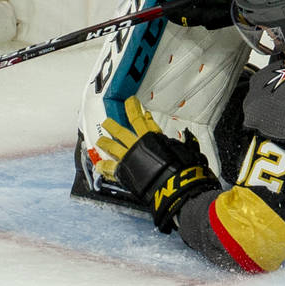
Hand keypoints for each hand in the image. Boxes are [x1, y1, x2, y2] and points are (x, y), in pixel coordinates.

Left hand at [95, 96, 219, 232]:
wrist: (170, 183)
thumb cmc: (179, 165)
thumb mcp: (181, 148)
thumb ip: (177, 143)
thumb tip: (186, 138)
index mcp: (150, 135)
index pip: (139, 118)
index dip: (133, 108)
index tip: (130, 102)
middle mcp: (136, 144)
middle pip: (121, 130)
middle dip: (113, 125)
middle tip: (107, 121)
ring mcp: (127, 157)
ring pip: (112, 146)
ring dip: (105, 142)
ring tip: (100, 140)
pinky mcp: (123, 171)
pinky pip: (110, 168)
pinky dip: (104, 167)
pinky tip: (98, 166)